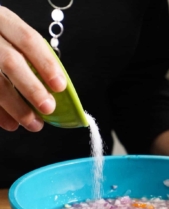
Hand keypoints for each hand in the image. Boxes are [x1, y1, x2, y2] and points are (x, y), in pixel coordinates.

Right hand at [0, 6, 66, 131]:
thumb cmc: (1, 44)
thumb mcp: (13, 40)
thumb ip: (32, 59)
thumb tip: (55, 92)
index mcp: (4, 21)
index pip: (29, 40)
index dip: (46, 64)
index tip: (60, 86)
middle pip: (10, 62)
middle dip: (32, 89)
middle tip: (48, 108)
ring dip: (17, 108)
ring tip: (34, 124)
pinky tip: (11, 124)